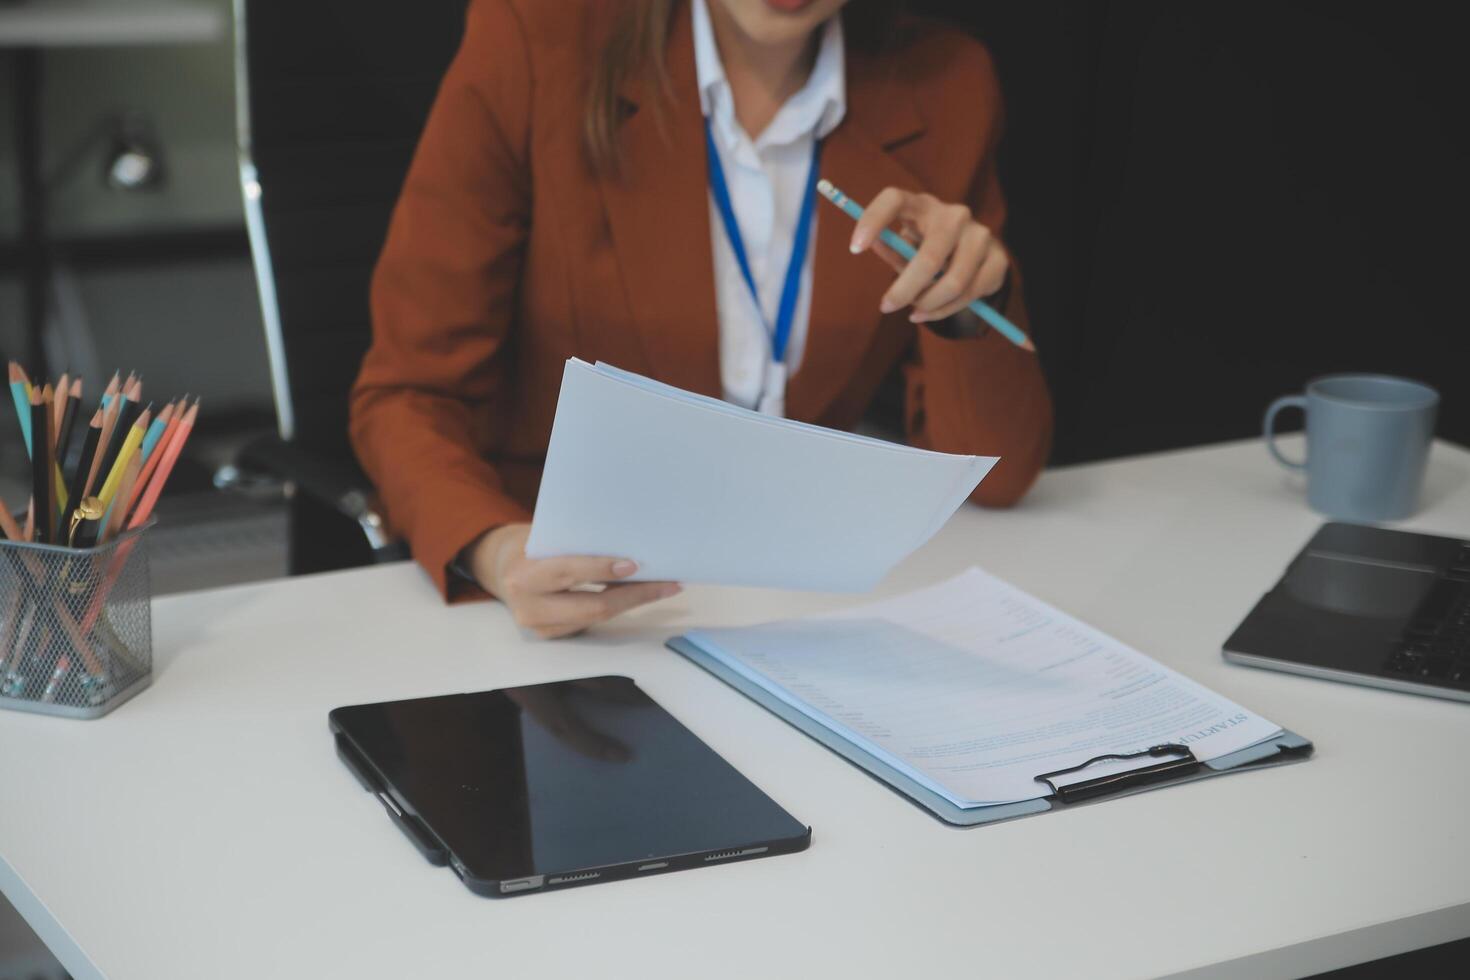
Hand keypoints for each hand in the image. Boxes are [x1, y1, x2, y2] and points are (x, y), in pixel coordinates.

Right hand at [467, 523, 680, 638]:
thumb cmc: (533, 545)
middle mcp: (530, 607)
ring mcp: (542, 627)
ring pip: (598, 617)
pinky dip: (619, 607)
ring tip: (664, 587)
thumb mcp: (546, 539)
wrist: (502, 567)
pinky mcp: (554, 636)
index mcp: (525, 576)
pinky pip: (593, 622)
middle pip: (592, 606)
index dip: (602, 570)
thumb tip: (629, 548)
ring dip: (634, 602)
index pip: (569, 573)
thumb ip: (576, 546)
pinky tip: (641, 595)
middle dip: (634, 594)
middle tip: (667, 582)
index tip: (635, 565)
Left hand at [849, 188, 1008, 324]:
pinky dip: (945, 311)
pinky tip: (931, 312)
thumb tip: (869, 245)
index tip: (855, 248)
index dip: (873, 220)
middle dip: (904, 290)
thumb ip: (891, 249)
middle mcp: (954, 214)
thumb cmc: (928, 250)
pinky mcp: (998, 258)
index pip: (894, 199)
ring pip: (953, 281)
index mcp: (922, 205)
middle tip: (886, 307)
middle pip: (929, 256)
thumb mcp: (905, 249)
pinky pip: (970, 294)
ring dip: (928, 304)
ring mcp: (981, 234)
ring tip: (914, 311)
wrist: (975, 258)